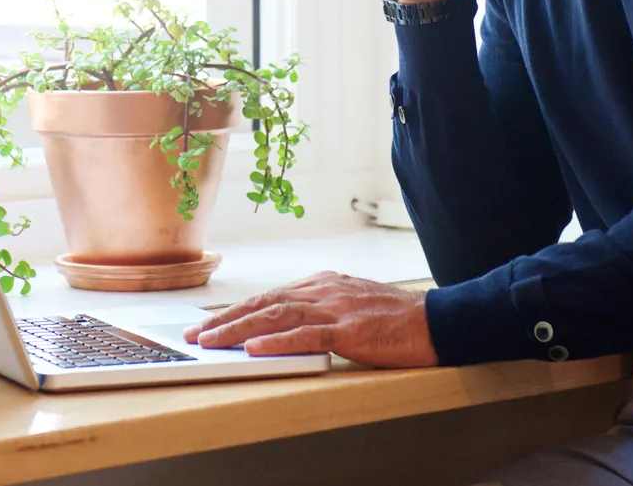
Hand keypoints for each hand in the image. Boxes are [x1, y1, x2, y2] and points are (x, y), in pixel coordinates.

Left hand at [182, 271, 437, 368]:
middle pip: (264, 304)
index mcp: (323, 284)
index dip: (235, 311)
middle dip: (225, 320)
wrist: (436, 319)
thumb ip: (320, 308)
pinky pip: (307, 335)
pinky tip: (255, 347)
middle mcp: (324, 291)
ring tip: (212, 342)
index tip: (209, 324)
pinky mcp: (350, 330)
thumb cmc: (396, 317)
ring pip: (277, 317)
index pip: (269, 297)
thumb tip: (285, 322)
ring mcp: (336, 309)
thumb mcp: (351, 304)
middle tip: (196, 335)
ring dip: (239, 330)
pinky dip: (277, 341)